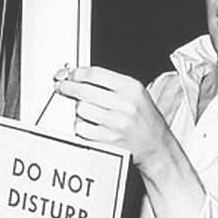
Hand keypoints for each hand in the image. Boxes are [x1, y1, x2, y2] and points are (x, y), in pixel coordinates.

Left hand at [54, 66, 168, 166]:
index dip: (77, 73)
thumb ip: (109, 82)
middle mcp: (125, 104)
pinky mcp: (108, 139)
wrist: (155, 144)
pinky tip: (89, 124)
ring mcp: (116, 123)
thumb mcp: (135, 93)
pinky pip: (82, 128)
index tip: (70, 74)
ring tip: (87, 110)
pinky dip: (81, 126)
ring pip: (81, 109)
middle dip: (68, 88)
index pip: (95, 74)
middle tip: (63, 87)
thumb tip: (78, 75)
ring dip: (78, 109)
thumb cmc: (144, 117)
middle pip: (84, 91)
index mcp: (131, 88)